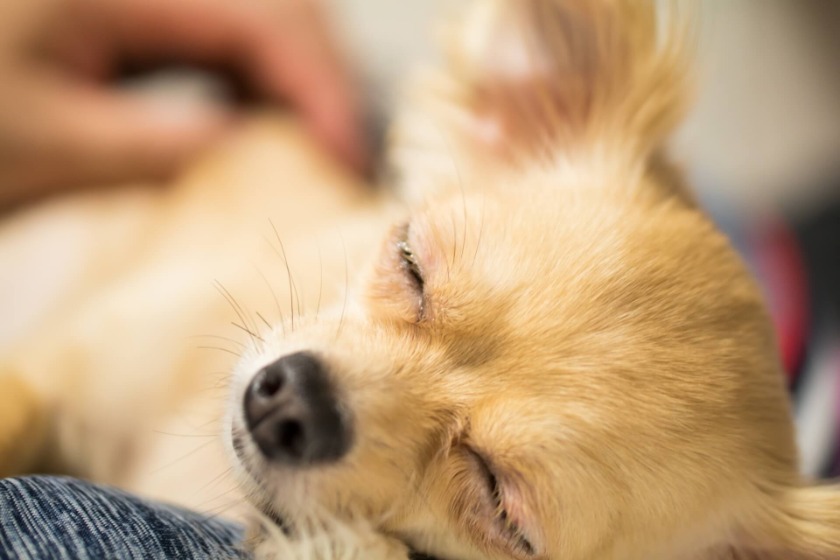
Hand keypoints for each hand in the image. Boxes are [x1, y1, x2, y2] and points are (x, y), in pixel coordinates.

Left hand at [0, 0, 367, 207]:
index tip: (347, 159)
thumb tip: (262, 155)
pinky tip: (251, 122)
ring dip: (290, 75)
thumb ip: (163, 146)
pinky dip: (249, 78)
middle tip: (339, 155)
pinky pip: (216, 34)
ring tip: (307, 143)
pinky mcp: (129, 12)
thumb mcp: (45, 147)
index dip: (317, 87)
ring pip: (252, 15)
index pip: (257, 20)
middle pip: (272, 5)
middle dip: (318, 77)